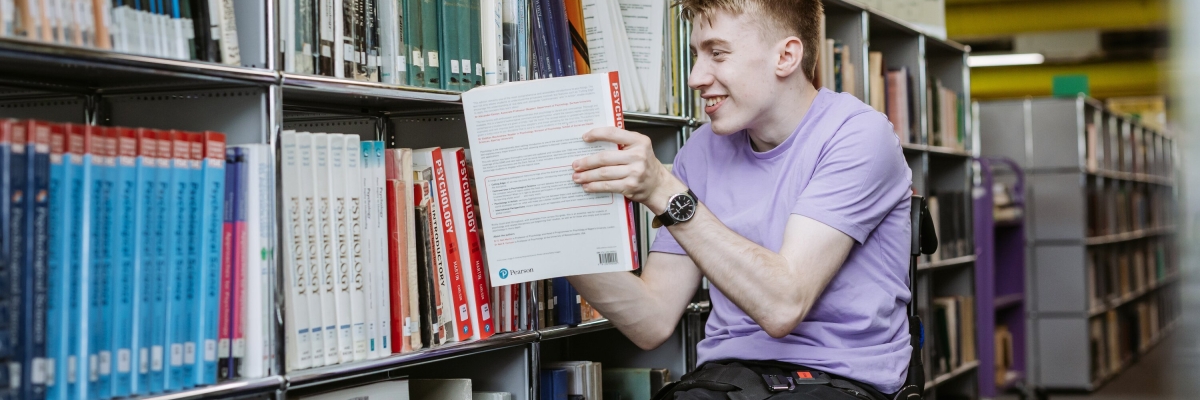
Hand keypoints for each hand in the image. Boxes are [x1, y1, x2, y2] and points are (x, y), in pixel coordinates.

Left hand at [571, 127, 686, 213]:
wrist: (659, 185)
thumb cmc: (646, 164)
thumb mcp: (639, 147)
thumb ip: (622, 142)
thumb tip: (593, 142)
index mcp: (639, 141)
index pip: (613, 134)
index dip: (597, 134)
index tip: (584, 137)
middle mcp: (638, 156)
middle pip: (605, 157)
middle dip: (587, 162)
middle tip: (575, 165)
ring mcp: (635, 172)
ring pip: (604, 173)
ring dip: (587, 176)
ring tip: (577, 177)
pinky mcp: (630, 186)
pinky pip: (608, 186)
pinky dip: (595, 186)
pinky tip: (587, 186)